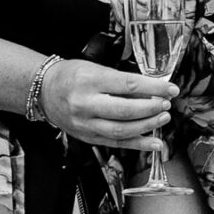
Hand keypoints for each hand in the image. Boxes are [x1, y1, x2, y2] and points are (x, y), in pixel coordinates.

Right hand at [43, 58, 175, 146]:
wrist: (43, 92)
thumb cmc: (71, 76)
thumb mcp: (95, 69)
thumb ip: (122, 81)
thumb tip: (152, 89)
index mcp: (90, 81)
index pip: (128, 84)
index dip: (154, 87)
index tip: (170, 88)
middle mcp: (86, 104)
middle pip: (126, 110)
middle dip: (151, 108)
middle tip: (166, 104)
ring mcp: (85, 123)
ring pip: (122, 130)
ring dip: (148, 126)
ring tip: (163, 118)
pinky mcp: (87, 137)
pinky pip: (116, 143)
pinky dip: (138, 144)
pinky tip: (155, 143)